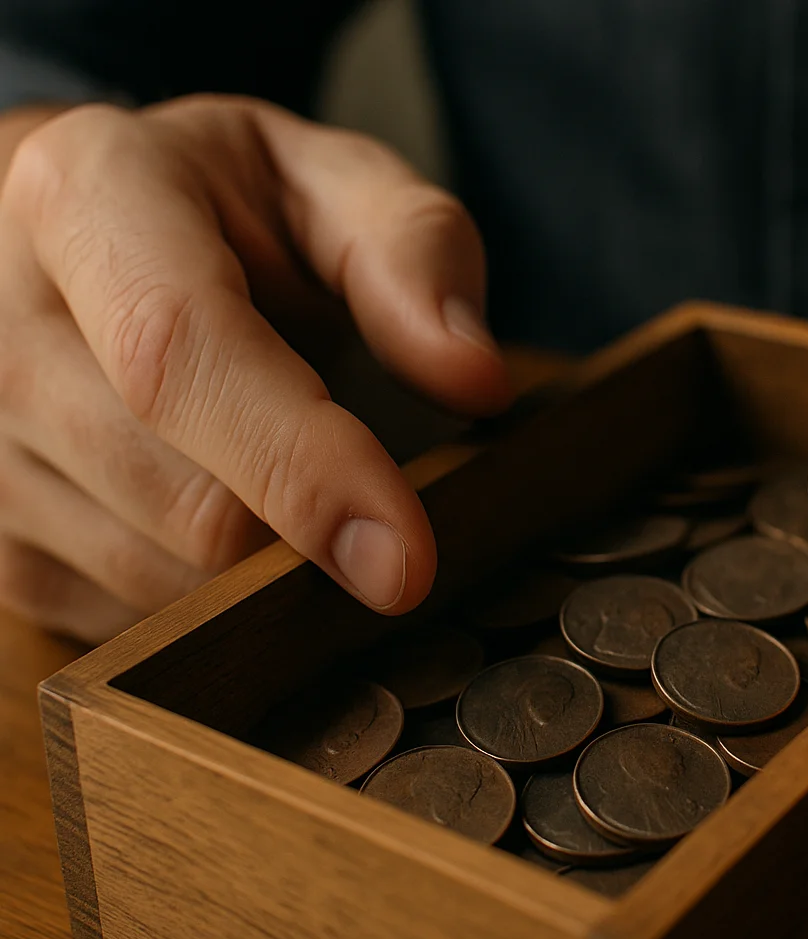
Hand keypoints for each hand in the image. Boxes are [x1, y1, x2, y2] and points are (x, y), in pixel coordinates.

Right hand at [0, 97, 511, 640]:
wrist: (66, 229)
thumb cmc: (216, 207)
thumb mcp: (330, 185)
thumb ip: (413, 255)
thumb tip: (474, 378)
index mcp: (83, 195)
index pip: (181, 356)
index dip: (302, 469)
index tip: (405, 559)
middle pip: (181, 502)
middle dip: (314, 526)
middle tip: (377, 488)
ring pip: (160, 577)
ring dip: (268, 558)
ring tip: (281, 467)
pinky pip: (125, 617)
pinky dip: (210, 588)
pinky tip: (225, 505)